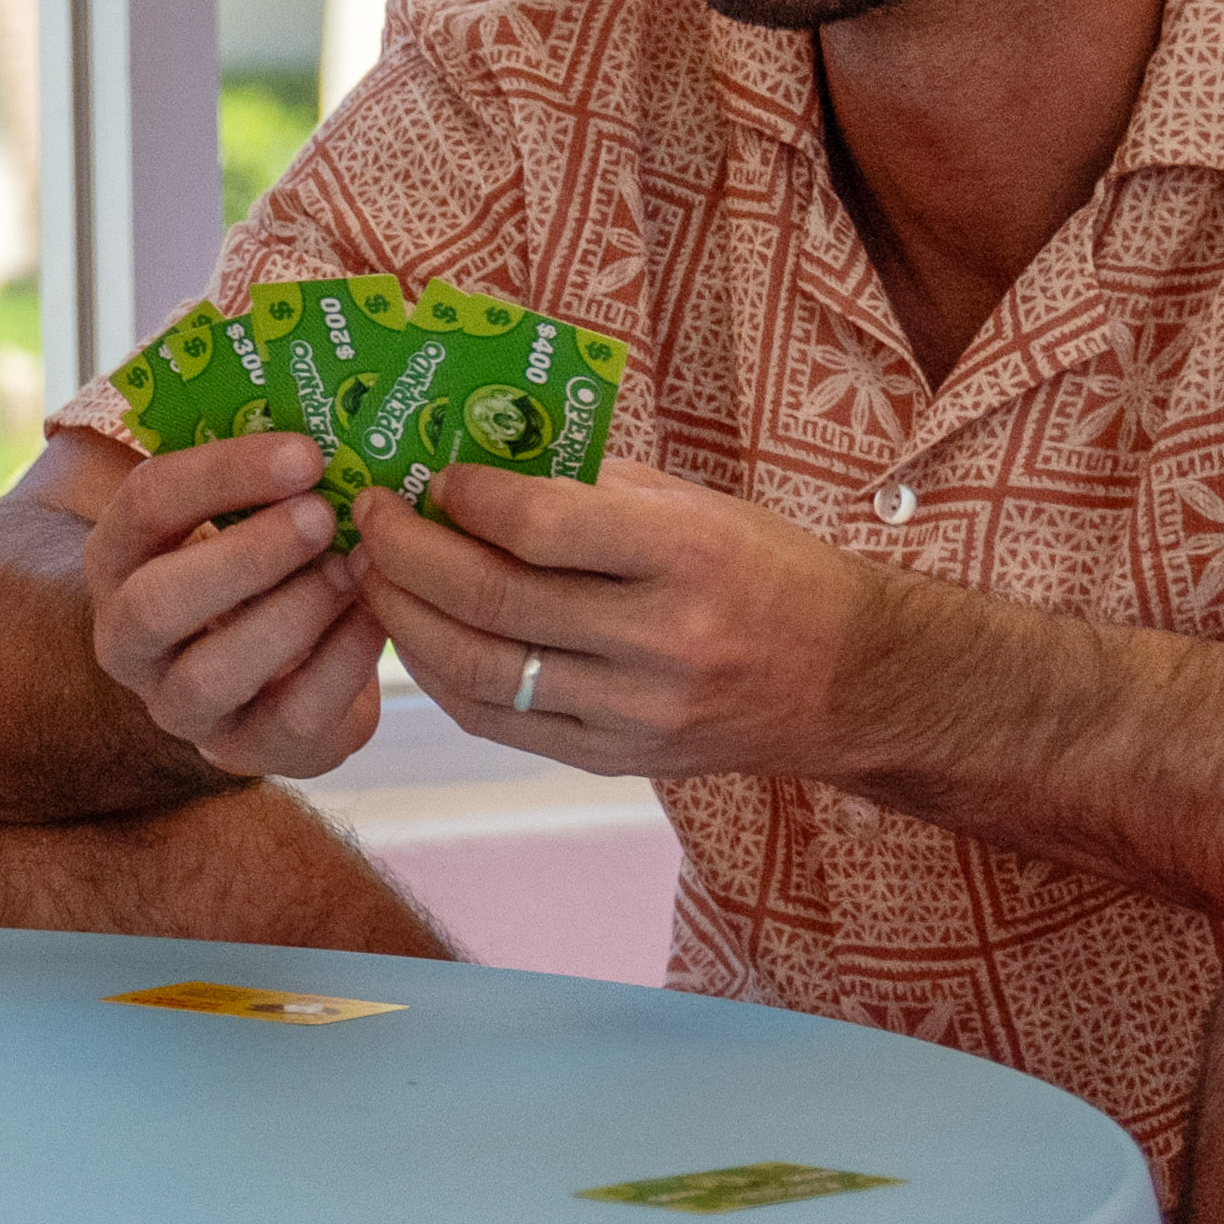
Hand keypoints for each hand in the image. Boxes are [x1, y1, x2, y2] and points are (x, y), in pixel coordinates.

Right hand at [79, 430, 381, 779]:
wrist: (253, 670)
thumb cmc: (256, 562)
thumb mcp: (238, 509)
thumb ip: (262, 463)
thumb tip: (327, 368)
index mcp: (120, 556)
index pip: (148, 503)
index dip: (224, 473)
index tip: (306, 452)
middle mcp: (128, 638)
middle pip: (157, 603)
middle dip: (245, 555)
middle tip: (323, 516)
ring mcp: (180, 704)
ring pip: (215, 672)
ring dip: (294, 614)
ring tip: (355, 568)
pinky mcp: (244, 749)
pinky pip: (289, 720)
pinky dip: (342, 664)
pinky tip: (379, 616)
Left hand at [355, 459, 887, 784]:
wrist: (852, 682)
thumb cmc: (768, 572)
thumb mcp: (697, 506)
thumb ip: (592, 489)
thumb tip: (478, 463)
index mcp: (686, 556)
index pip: (541, 526)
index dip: (466, 498)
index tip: (432, 476)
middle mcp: (662, 640)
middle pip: (495, 600)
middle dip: (409, 554)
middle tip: (370, 518)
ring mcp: (638, 711)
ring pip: (484, 671)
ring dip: (407, 620)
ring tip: (374, 577)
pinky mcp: (620, 760)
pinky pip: (503, 723)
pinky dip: (443, 680)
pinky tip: (416, 640)